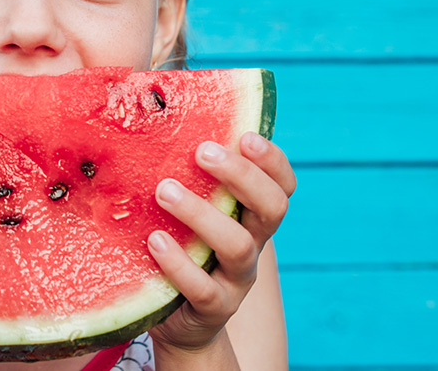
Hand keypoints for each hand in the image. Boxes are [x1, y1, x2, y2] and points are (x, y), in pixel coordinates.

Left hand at [147, 132, 295, 351]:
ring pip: (237, 245)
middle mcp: (253, 244)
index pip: (282, 186)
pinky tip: (155, 240)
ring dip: (201, 213)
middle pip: (271, 208)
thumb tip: (159, 117)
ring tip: (164, 191)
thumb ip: (191, 178)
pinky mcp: (213, 308)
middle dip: (241, 176)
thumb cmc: (183, 249)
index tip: (246, 135)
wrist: (181, 322)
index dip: (272, 161)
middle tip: (202, 152)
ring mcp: (236, 278)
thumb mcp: (192, 213)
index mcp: (252, 217)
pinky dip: (179, 262)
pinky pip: (203, 287)